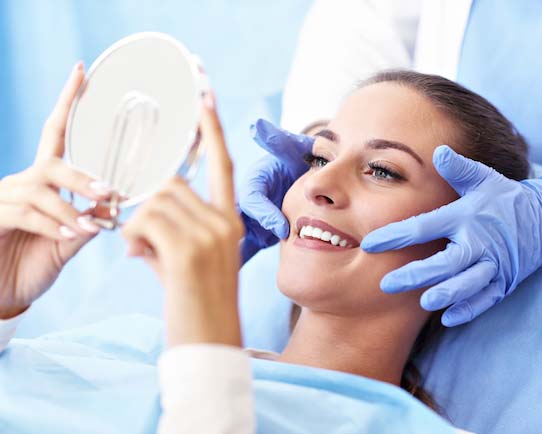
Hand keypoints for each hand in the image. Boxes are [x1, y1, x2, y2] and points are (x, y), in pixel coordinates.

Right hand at [0, 62, 112, 318]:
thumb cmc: (31, 266)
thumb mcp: (66, 244)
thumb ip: (86, 223)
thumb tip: (111, 205)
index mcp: (42, 183)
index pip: (55, 134)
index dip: (66, 102)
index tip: (81, 71)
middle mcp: (22, 184)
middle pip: (52, 162)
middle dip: (82, 177)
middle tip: (109, 192)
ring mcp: (4, 199)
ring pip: (41, 187)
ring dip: (71, 207)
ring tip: (92, 225)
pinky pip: (26, 212)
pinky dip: (53, 223)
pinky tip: (70, 234)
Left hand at [122, 92, 243, 346]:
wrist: (210, 344)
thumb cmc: (197, 304)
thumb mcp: (191, 260)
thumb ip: (172, 226)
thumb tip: (142, 209)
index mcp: (230, 221)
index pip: (221, 163)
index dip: (211, 127)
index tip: (204, 92)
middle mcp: (224, 222)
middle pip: (170, 183)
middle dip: (147, 204)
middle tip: (143, 240)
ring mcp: (210, 234)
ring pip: (154, 201)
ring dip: (137, 226)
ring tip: (145, 256)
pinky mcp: (188, 250)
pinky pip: (144, 221)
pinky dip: (133, 239)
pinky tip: (141, 260)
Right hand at [238, 120, 313, 262]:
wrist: (304, 177)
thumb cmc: (297, 161)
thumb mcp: (291, 150)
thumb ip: (279, 141)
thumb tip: (259, 127)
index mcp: (254, 183)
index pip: (254, 199)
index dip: (265, 213)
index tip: (281, 227)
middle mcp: (247, 202)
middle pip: (239, 222)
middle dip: (246, 240)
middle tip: (256, 259)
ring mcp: (250, 221)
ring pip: (236, 239)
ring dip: (236, 254)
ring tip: (231, 273)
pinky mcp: (255, 236)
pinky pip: (244, 250)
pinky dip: (238, 263)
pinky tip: (229, 282)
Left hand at [361, 145, 541, 326]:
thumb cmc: (506, 197)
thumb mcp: (484, 179)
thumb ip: (459, 169)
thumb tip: (438, 151)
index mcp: (466, 216)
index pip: (425, 226)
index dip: (397, 235)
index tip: (370, 244)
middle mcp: (480, 241)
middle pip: (446, 261)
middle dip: (416, 274)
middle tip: (387, 284)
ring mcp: (495, 264)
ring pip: (468, 283)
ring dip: (447, 293)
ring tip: (423, 302)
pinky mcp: (505, 281)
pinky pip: (487, 298)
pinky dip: (470, 308)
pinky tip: (449, 318)